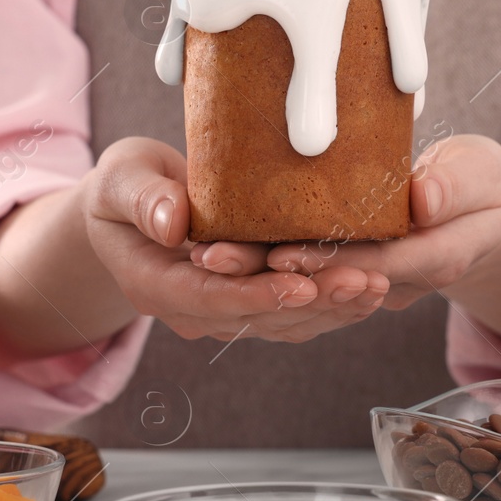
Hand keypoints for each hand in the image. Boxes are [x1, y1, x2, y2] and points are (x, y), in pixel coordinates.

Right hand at [81, 138, 389, 342]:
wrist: (131, 208)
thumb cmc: (125, 187)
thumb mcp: (121, 179)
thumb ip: (142, 198)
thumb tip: (172, 222)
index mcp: (156, 285)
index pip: (212, 299)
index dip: (259, 295)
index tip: (302, 284)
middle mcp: (193, 310)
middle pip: (260, 316)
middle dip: (316, 302)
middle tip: (365, 282)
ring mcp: (224, 311)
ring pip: (285, 321)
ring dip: (334, 307)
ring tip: (379, 286)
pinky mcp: (250, 301)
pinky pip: (295, 311)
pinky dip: (334, 302)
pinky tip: (372, 288)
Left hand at [192, 134, 500, 310]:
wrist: (478, 212)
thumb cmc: (479, 183)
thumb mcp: (482, 172)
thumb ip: (458, 186)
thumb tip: (424, 200)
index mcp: (434, 257)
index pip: (373, 265)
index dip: (325, 262)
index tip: (280, 252)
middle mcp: (396, 284)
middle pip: (326, 287)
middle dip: (268, 277)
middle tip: (214, 258)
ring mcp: (368, 288)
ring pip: (306, 294)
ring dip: (253, 280)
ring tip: (203, 257)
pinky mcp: (346, 279)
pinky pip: (302, 286)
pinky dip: (260, 273)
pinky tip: (218, 253)